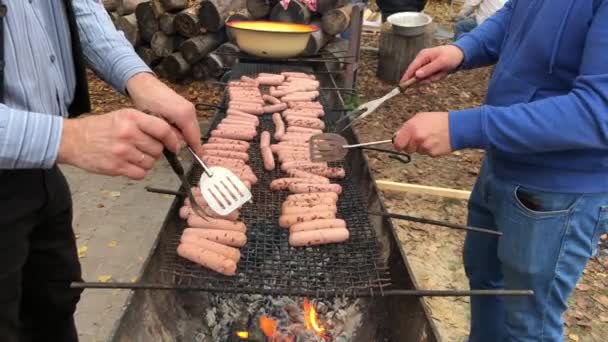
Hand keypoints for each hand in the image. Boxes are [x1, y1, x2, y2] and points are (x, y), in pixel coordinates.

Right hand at [57, 109, 180, 179]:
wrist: (72, 140)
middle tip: (145, 149)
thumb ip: (144, 123)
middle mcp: (128, 134)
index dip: (173, 140)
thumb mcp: (122, 116)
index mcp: (132, 117)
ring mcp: (122, 151)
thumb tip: (168, 136)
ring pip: (151, 163)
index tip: (174, 145)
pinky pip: (140, 174)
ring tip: (135, 156)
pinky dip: (139, 172)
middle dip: (156, 151)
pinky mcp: (116, 167)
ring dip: (147, 162)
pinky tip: (130, 165)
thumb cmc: (99, 128)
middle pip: (158, 149)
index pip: (163, 130)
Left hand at [126, 73, 200, 152]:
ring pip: (191, 129)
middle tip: (171, 146)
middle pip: (194, 134)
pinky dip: (182, 129)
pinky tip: (171, 130)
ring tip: (168, 136)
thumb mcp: (156, 123)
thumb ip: (169, 136)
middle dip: (186, 142)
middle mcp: (190, 111)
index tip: (200, 159)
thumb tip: (178, 146)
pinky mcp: (186, 107)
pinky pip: (188, 123)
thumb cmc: (147, 102)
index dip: (197, 149)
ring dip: (183, 135)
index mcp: (184, 114)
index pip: (194, 137)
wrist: (144, 84)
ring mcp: (189, 108)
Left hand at [393, 112, 451, 156]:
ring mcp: (424, 147)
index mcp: (411, 128)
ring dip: (421, 147)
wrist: (457, 127)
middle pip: (407, 149)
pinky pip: (426, 153)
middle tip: (419, 139)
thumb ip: (407, 127)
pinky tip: (435, 142)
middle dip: (410, 145)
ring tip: (430, 138)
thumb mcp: (420, 118)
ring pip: (417, 151)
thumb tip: (397, 136)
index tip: (400, 144)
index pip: (398, 144)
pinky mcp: (432, 154)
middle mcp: (417, 138)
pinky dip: (429, 149)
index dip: (399, 144)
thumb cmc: (439, 121)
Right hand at [402, 45, 463, 83]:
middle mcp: (422, 60)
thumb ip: (428, 69)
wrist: (461, 54)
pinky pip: (430, 77)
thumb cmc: (451, 56)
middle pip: (418, 75)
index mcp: (423, 56)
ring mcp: (426, 65)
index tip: (401, 86)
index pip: (411, 68)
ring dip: (434, 77)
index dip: (406, 77)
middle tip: (438, 75)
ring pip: (425, 78)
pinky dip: (436, 77)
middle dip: (428, 78)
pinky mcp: (430, 69)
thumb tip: (416, 75)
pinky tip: (442, 72)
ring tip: (443, 72)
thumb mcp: (441, 63)